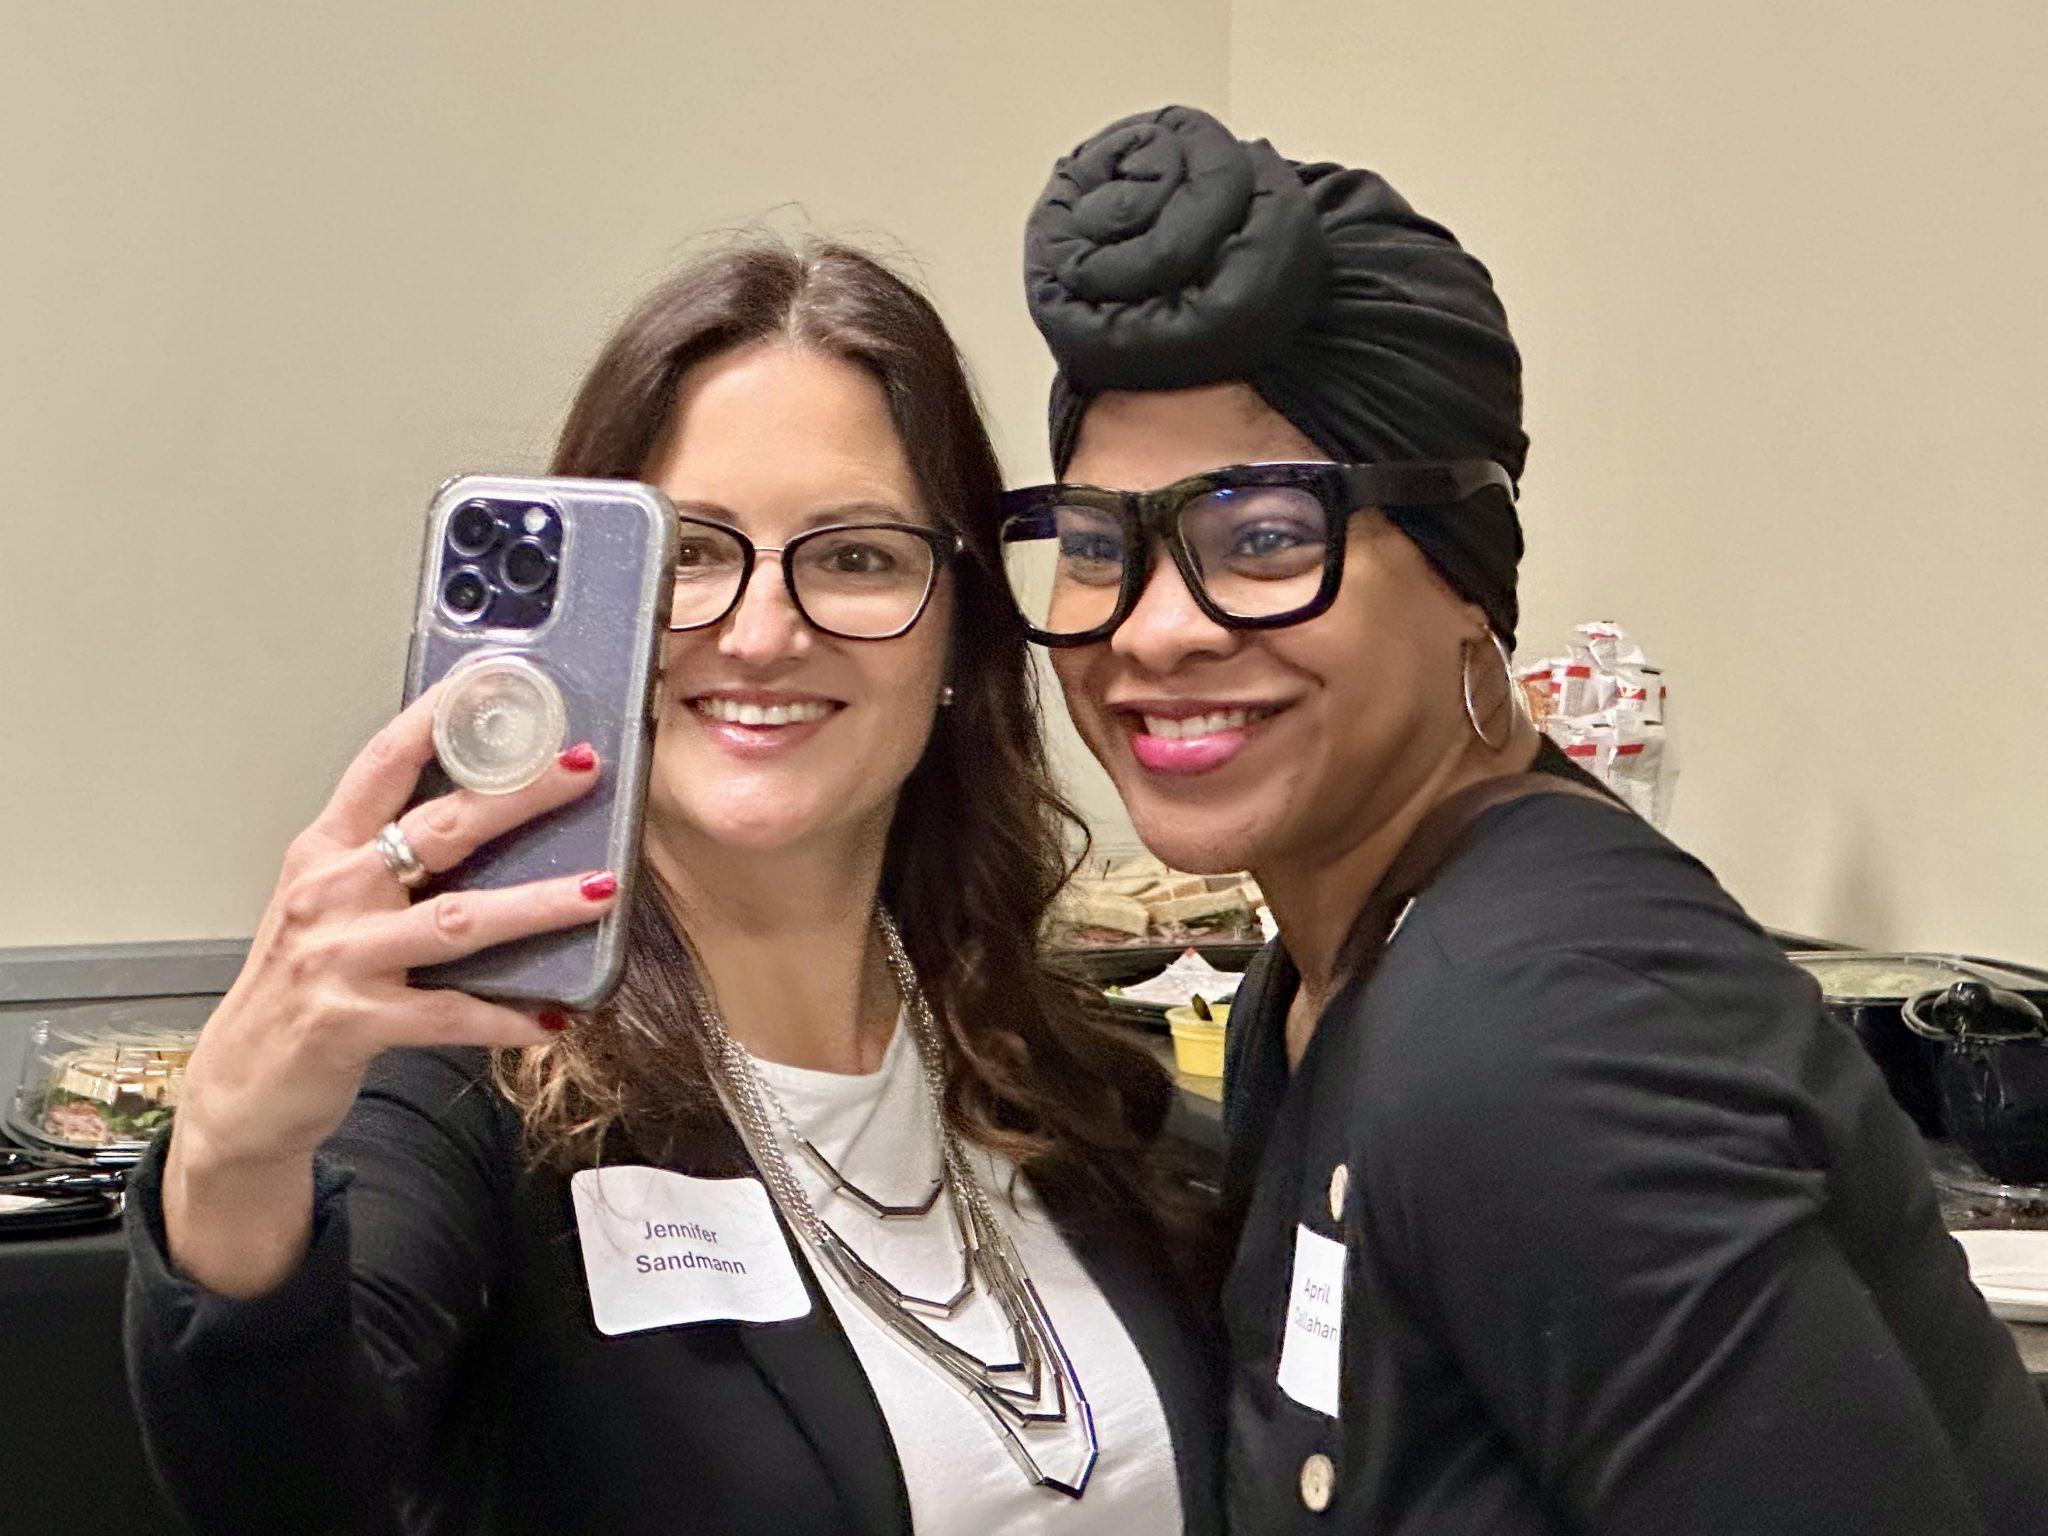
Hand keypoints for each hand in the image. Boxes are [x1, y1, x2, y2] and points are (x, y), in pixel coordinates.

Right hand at [172, 684, 615, 1176]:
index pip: (383, 763)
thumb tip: (488, 816)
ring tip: (601, 890)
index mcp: (325, 851)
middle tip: (583, 767)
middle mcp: (330, 892)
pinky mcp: (353, 1021)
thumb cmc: (299, 988)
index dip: (437, 718)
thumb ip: (390, 861)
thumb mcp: (330, 907)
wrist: (239, 1086)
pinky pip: (448, 1014)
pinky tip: (554, 1019)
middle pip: (438, 828)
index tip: (493, 681)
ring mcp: (340, 957)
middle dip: (518, 795)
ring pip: (457, 920)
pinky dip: (505, 1017)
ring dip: (537, 904)